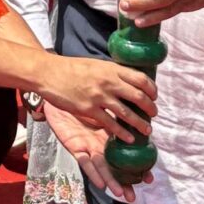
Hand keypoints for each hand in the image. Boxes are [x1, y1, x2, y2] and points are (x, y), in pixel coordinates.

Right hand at [37, 54, 155, 140]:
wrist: (49, 72)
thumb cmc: (71, 67)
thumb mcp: (96, 64)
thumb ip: (111, 72)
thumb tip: (126, 79)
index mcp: (111, 68)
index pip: (140, 78)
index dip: (151, 89)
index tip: (154, 96)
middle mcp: (108, 82)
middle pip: (138, 96)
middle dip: (149, 108)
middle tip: (154, 114)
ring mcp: (99, 96)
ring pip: (127, 113)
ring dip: (140, 123)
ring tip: (147, 130)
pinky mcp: (89, 109)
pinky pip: (110, 124)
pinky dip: (122, 133)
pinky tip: (129, 138)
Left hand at [45, 102, 152, 202]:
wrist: (62, 92)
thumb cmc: (83, 96)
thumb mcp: (106, 103)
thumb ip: (121, 110)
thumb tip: (142, 109)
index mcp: (111, 135)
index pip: (127, 154)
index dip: (137, 167)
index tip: (150, 178)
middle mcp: (101, 145)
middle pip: (115, 167)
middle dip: (124, 183)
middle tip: (134, 196)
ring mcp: (88, 148)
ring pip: (101, 168)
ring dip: (110, 181)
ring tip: (121, 193)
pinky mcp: (75, 147)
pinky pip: (84, 162)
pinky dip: (93, 173)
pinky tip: (101, 184)